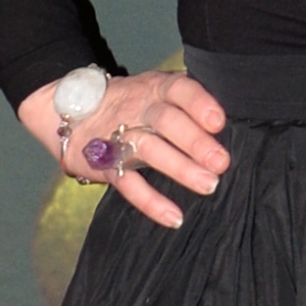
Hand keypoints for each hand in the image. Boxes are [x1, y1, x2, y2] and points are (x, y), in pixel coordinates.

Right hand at [16, 69, 229, 230]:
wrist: (67, 111)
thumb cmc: (132, 104)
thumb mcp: (155, 91)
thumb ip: (187, 100)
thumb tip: (238, 116)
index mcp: (155, 89)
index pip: (178, 88)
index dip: (198, 103)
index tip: (218, 121)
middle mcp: (139, 110)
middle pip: (166, 121)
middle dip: (194, 141)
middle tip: (222, 162)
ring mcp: (120, 137)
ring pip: (149, 150)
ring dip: (179, 167)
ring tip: (209, 185)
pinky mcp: (106, 165)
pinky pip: (128, 184)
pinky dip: (150, 202)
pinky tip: (174, 217)